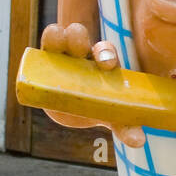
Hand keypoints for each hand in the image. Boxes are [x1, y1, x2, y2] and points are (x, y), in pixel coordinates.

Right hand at [40, 21, 145, 146]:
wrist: (73, 112)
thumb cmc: (98, 106)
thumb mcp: (111, 117)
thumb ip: (124, 126)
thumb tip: (138, 141)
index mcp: (102, 63)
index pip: (104, 50)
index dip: (105, 52)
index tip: (106, 65)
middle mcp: (81, 54)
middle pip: (79, 34)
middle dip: (78, 37)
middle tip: (78, 50)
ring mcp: (61, 56)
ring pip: (56, 35)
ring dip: (55, 35)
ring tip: (55, 43)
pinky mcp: (43, 63)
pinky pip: (39, 49)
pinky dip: (38, 49)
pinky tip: (37, 57)